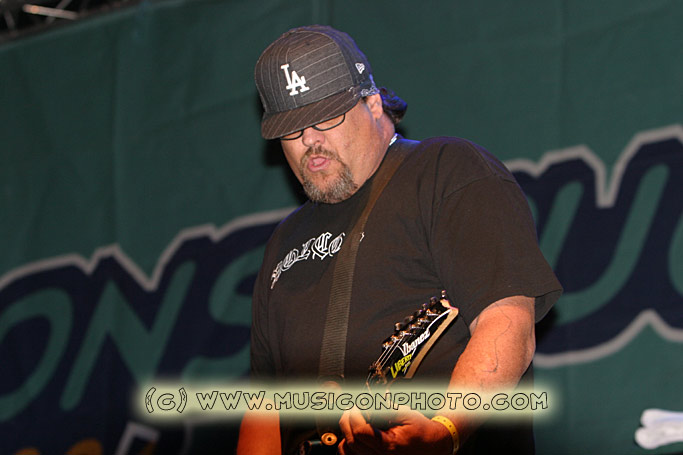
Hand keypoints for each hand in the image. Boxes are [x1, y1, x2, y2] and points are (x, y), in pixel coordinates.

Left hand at [337, 406, 452, 454]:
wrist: (434, 445)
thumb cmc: (422, 431)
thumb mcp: (406, 414)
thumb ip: (385, 408)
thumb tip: (366, 402)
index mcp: (389, 445)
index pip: (361, 431)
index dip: (355, 415)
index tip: (357, 405)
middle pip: (352, 441)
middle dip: (347, 421)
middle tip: (351, 409)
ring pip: (348, 450)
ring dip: (346, 432)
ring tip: (351, 419)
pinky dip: (348, 444)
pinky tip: (352, 432)